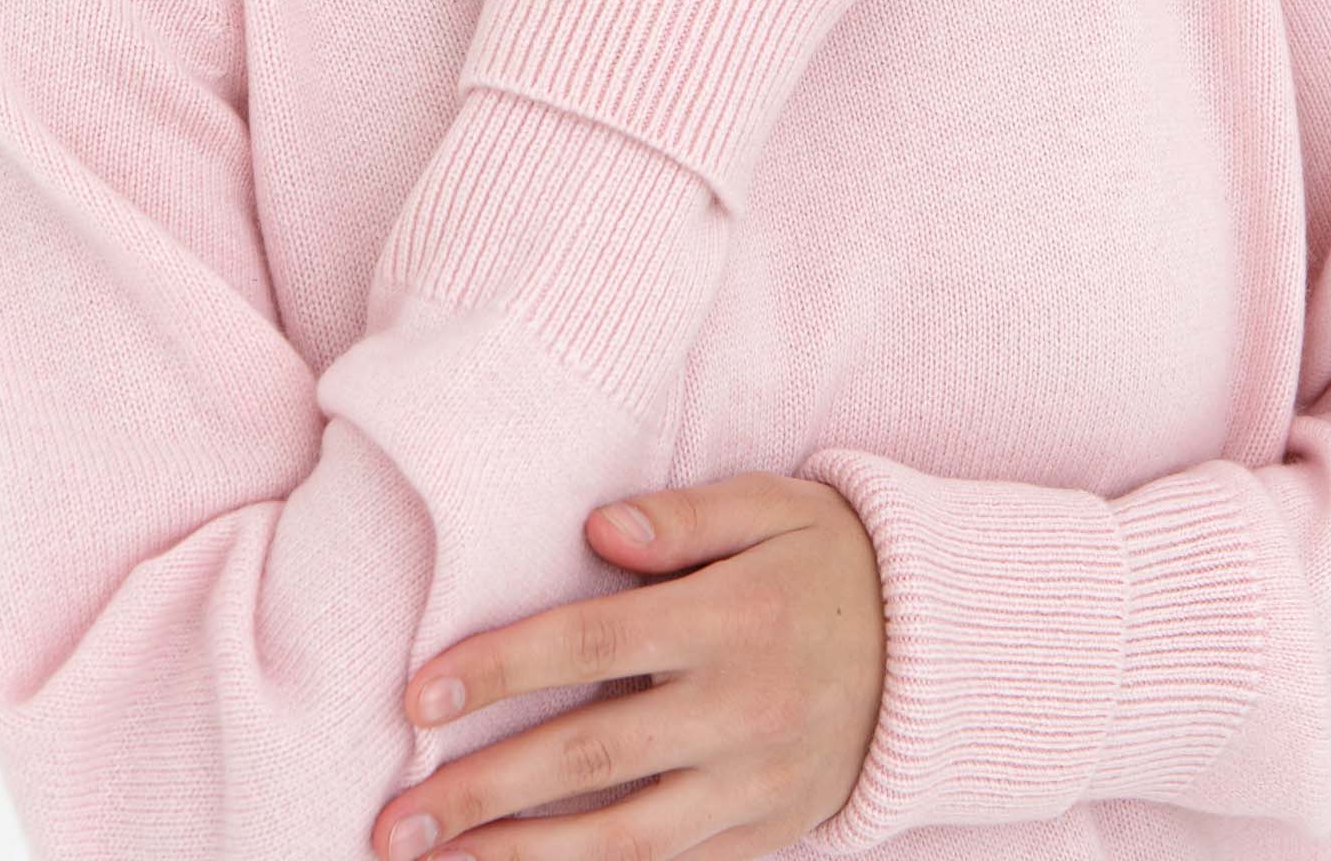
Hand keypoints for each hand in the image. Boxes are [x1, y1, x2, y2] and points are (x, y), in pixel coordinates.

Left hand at [372, 471, 886, 860]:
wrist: (939, 651)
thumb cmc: (833, 559)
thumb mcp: (774, 506)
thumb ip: (686, 518)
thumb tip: (598, 526)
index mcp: (731, 618)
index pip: (591, 643)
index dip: (500, 671)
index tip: (417, 699)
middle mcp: (739, 710)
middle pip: (587, 757)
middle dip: (480, 793)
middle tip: (391, 821)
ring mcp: (754, 784)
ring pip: (620, 838)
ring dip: (519, 857)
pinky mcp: (766, 832)